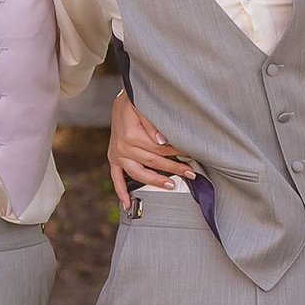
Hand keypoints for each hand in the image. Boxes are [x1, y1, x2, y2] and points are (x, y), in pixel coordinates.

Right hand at [107, 88, 193, 207]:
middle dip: (173, 168)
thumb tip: (162, 141)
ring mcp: (117, 155)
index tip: (191, 154)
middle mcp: (122, 148)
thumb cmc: (136, 101)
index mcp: (130, 135)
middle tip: (190, 173)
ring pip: (139, 173)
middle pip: (152, 162)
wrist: (122, 100)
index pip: (159, 149)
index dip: (176, 152)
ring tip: (172, 186)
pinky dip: (121, 192)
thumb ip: (153, 125)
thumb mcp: (144, 106)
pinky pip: (116, 178)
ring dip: (156, 181)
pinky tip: (128, 204)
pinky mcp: (114, 159)